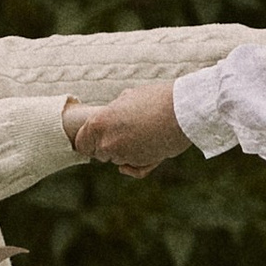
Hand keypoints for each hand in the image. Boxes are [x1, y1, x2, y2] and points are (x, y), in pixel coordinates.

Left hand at [69, 82, 186, 174]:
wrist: (183, 110)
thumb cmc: (158, 99)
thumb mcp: (129, 97)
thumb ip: (115, 110)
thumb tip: (112, 113)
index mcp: (99, 123)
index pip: (81, 142)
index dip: (89, 140)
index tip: (97, 138)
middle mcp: (107, 142)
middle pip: (99, 153)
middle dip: (108, 145)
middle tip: (126, 132)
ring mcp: (123, 156)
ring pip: (117, 160)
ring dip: (126, 152)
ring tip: (144, 134)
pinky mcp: (140, 164)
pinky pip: (132, 169)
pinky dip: (136, 165)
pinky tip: (144, 151)